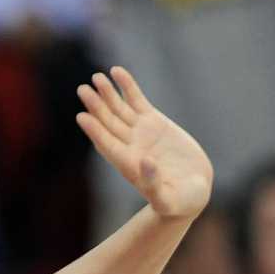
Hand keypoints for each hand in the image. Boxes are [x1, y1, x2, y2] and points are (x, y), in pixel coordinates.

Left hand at [77, 67, 212, 219]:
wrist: (192, 190)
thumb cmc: (180, 201)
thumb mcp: (168, 199)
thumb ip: (153, 183)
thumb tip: (145, 162)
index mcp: (129, 164)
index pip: (107, 144)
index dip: (95, 131)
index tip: (82, 117)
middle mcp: (130, 146)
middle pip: (108, 123)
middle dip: (96, 106)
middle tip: (82, 89)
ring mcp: (140, 133)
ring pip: (119, 109)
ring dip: (107, 93)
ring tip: (96, 77)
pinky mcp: (154, 123)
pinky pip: (137, 101)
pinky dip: (127, 87)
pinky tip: (117, 72)